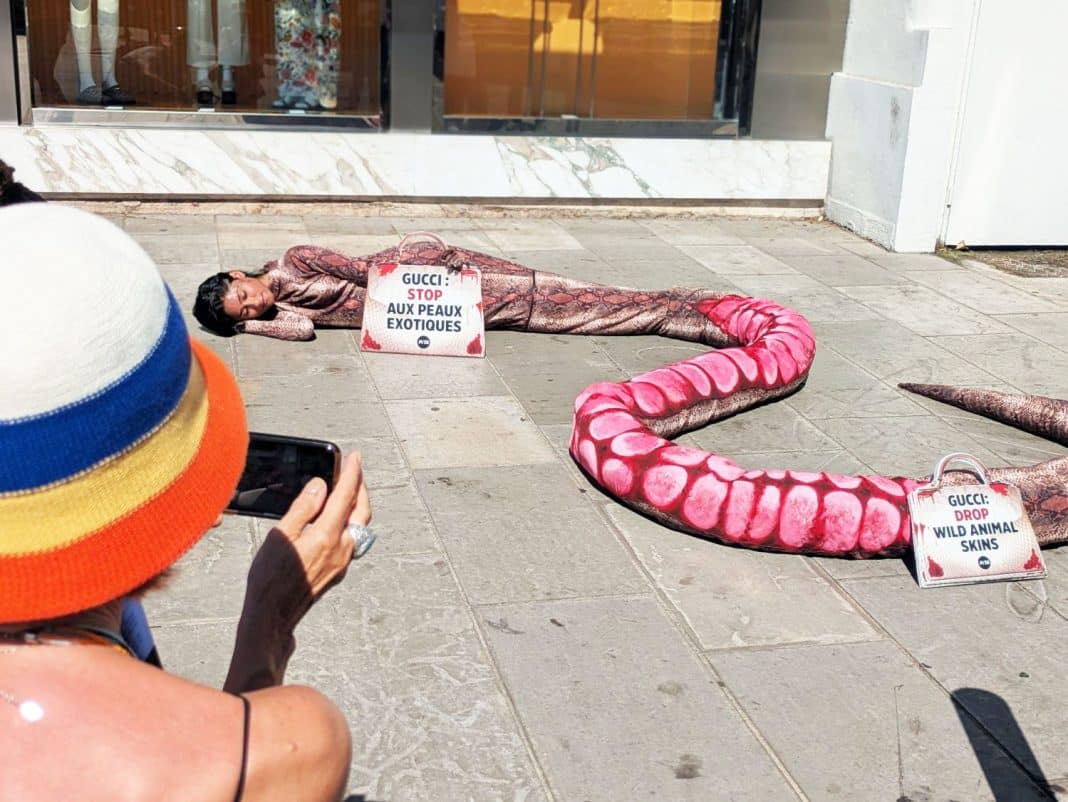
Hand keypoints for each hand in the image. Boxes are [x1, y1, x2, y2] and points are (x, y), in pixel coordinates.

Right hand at [246, 453, 371, 634]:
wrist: (272, 616)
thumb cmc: (269, 577)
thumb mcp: (281, 534)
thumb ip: (304, 507)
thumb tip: (320, 486)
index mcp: (327, 536)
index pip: (346, 495)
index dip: (352, 473)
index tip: (355, 457)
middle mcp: (342, 549)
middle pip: (362, 510)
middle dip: (361, 487)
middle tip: (355, 471)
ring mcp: (342, 562)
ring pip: (359, 526)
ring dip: (357, 505)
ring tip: (346, 491)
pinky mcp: (338, 572)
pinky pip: (351, 540)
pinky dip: (348, 522)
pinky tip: (335, 520)